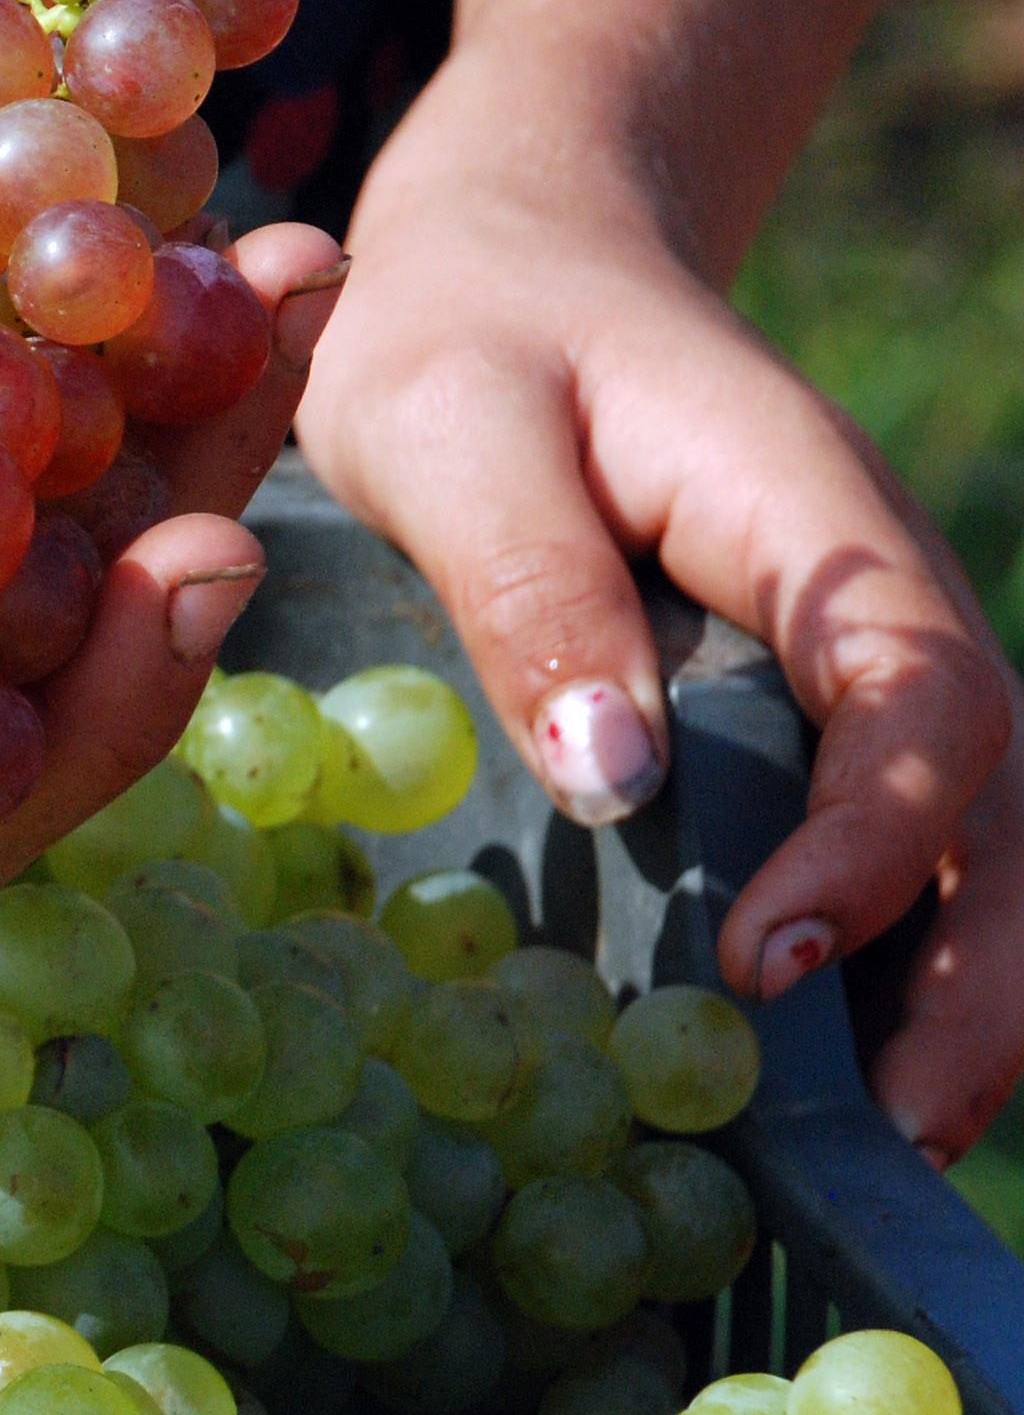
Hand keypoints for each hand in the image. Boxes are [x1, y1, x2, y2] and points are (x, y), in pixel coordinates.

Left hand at [305, 118, 1023, 1163]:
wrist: (510, 264)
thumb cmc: (461, 337)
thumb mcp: (445, 431)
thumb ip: (526, 587)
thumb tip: (620, 780)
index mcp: (812, 518)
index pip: (913, 695)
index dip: (873, 835)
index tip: (770, 952)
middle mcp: (877, 599)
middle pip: (1000, 797)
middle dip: (976, 969)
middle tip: (906, 1132)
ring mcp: (861, 661)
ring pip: (978, 836)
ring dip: (958, 988)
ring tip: (892, 1150)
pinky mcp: (811, 711)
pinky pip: (895, 837)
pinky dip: (893, 954)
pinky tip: (838, 1076)